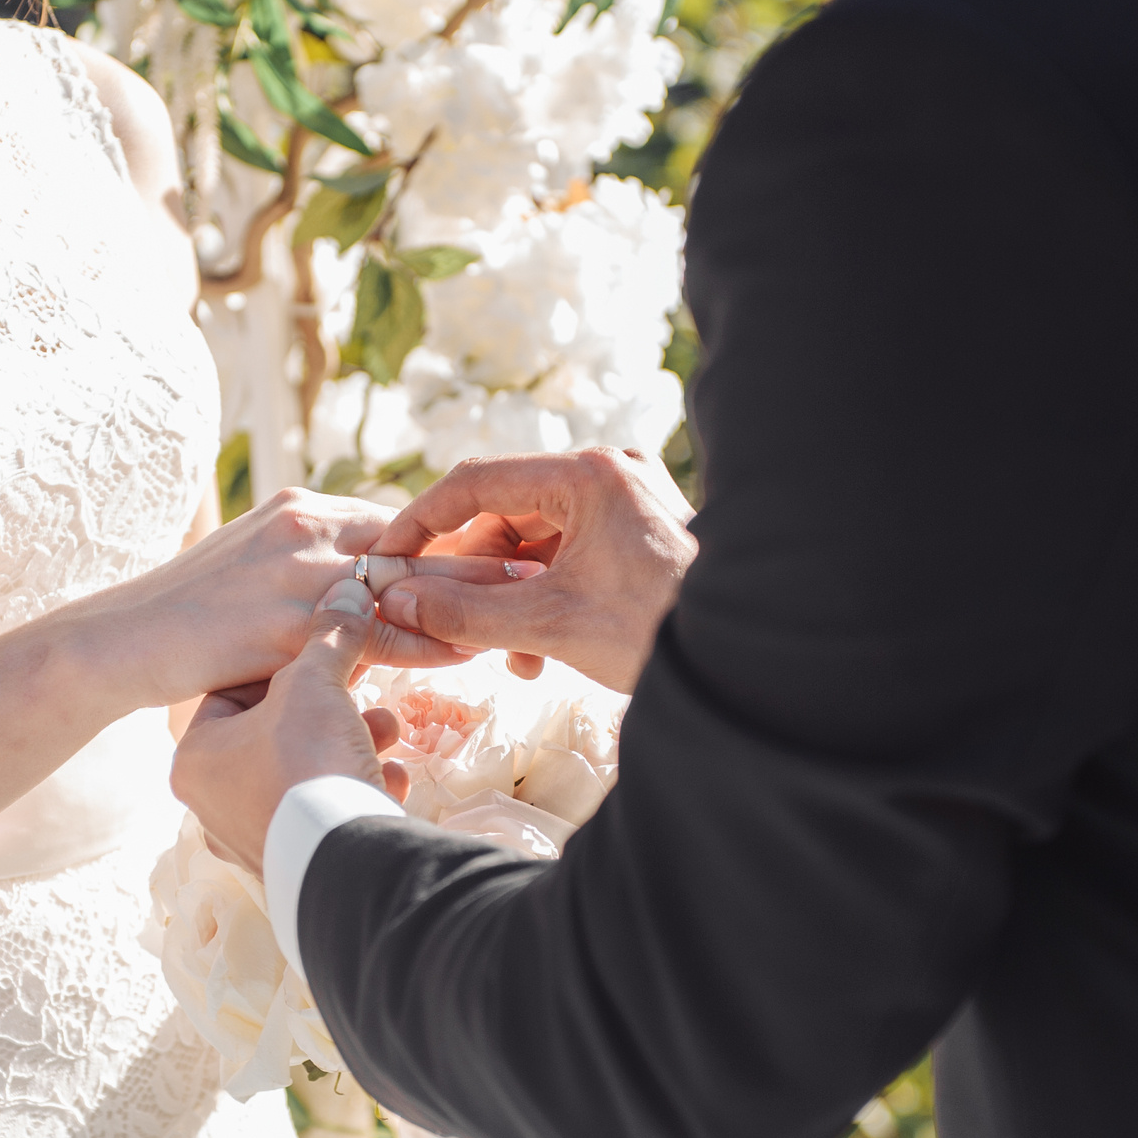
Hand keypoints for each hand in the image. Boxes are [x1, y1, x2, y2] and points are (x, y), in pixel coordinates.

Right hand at [74, 488, 515, 708]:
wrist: (120, 640)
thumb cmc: (191, 617)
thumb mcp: (257, 571)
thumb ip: (313, 568)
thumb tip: (366, 587)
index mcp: (303, 507)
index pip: (396, 518)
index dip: (452, 539)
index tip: (506, 552)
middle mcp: (306, 526)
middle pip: (414, 537)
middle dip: (480, 555)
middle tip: (542, 568)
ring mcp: (294, 569)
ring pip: (403, 580)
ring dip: (465, 597)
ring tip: (523, 610)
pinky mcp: (284, 618)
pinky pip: (371, 630)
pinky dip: (423, 641)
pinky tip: (463, 653)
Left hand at [173, 581, 412, 870]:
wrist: (346, 860)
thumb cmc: (308, 763)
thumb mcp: (317, 682)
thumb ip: (331, 635)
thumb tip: (352, 589)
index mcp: (194, 760)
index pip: (233, 691)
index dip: (284, 665)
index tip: (323, 653)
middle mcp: (212, 806)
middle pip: (274, 734)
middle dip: (328, 710)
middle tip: (362, 694)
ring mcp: (252, 841)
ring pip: (303, 774)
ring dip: (349, 746)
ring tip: (389, 731)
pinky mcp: (295, 865)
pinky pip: (325, 815)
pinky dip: (356, 791)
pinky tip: (390, 779)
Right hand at [364, 449, 696, 692]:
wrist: (750, 662)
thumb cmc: (661, 632)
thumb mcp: (551, 626)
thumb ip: (466, 614)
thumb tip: (398, 602)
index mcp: (588, 475)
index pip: (477, 482)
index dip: (421, 522)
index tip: (387, 558)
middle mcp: (609, 475)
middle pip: (506, 514)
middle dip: (475, 577)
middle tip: (445, 621)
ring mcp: (629, 502)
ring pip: (537, 543)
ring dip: (510, 598)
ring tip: (511, 656)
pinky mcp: (641, 534)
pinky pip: (570, 556)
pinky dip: (545, 597)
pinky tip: (541, 652)